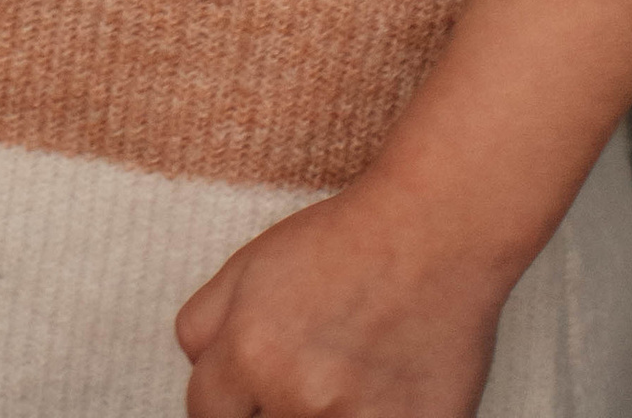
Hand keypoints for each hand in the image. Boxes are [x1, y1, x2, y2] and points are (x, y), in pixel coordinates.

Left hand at [175, 183, 505, 417]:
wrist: (435, 232)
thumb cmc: (344, 241)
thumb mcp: (251, 263)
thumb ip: (206, 322)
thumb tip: (196, 371)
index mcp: (250, 351)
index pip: (205, 413)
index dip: (226, 402)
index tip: (248, 393)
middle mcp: (297, 394)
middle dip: (271, 408)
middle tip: (302, 375)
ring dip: (322, 415)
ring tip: (342, 377)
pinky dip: (371, 417)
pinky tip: (378, 392)